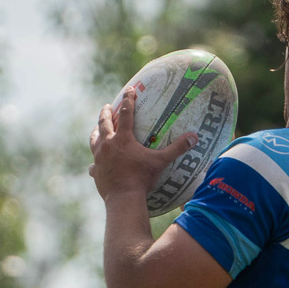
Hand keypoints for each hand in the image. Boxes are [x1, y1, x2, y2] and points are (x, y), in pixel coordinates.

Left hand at [89, 85, 197, 201]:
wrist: (124, 198)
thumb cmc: (143, 178)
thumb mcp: (161, 161)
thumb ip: (177, 149)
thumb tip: (194, 137)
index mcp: (123, 138)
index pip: (127, 113)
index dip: (129, 100)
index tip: (130, 89)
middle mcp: (108, 144)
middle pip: (104, 123)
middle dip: (106, 112)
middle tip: (108, 106)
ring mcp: (99, 158)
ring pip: (94, 140)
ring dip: (96, 132)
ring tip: (97, 129)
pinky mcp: (96, 171)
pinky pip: (94, 165)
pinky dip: (96, 162)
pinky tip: (95, 164)